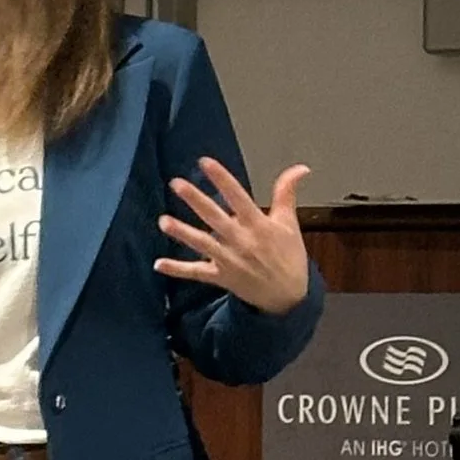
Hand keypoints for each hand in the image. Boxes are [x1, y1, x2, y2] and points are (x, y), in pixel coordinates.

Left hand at [156, 157, 311, 315]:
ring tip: (162, 221)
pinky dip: (177, 270)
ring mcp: (229, 260)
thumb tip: (301, 167)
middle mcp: (241, 241)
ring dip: (182, 233)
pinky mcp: (221, 277)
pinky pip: (196, 273)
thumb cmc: (289, 256)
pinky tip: (158, 264)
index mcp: (258, 225)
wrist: (288, 297)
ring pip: (202, 244)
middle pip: (215, 217)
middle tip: (176, 183)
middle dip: (195, 200)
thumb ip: (287, 193)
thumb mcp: (290, 223)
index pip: (238, 197)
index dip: (222, 179)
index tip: (205, 162)